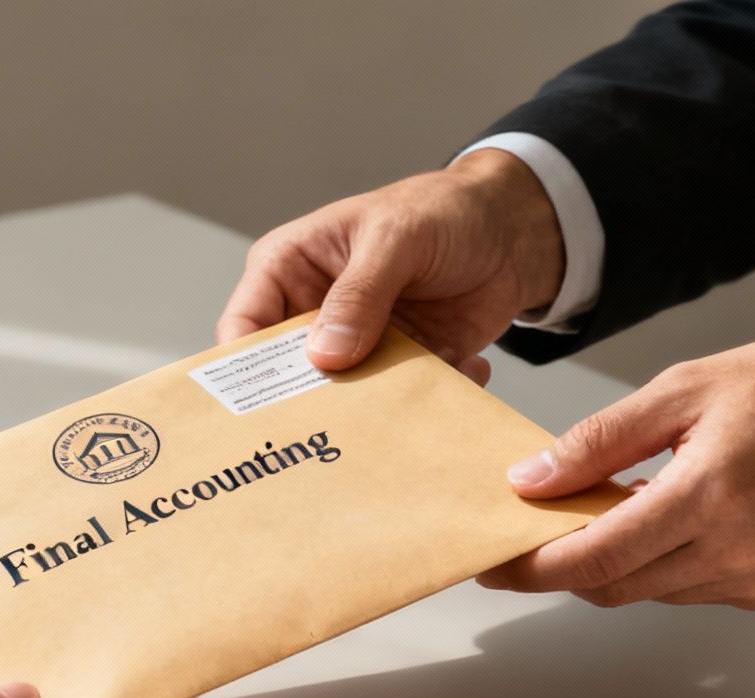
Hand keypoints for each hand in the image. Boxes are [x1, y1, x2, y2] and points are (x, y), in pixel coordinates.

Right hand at [217, 148, 565, 384]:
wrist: (511, 231)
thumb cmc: (441, 211)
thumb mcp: (395, 238)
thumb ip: (359, 293)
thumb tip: (323, 355)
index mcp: (289, 269)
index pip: (244, 328)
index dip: (243, 371)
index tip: (261, 411)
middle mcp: (314, 314)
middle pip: (287, 377)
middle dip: (308, 405)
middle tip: (333, 430)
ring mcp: (357, 346)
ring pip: (343, 399)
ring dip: (376, 408)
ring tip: (407, 407)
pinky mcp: (399, 368)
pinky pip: (399, 401)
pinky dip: (428, 398)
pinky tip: (464, 368)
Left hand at [480, 327, 754, 607]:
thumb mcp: (686, 387)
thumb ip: (602, 439)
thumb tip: (532, 479)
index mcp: (711, 494)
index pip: (596, 557)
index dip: (535, 567)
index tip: (495, 563)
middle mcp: (737, 550)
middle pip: (614, 586)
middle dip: (562, 569)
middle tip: (524, 539)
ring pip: (649, 591)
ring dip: (612, 563)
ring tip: (596, 513)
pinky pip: (689, 589)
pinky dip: (659, 563)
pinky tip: (659, 520)